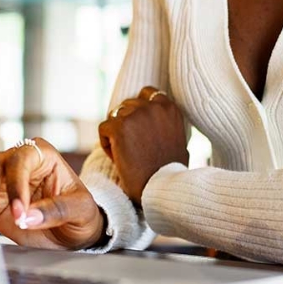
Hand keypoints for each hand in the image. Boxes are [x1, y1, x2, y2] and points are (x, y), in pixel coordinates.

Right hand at [0, 137, 103, 249]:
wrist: (73, 229)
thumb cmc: (80, 211)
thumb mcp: (80, 209)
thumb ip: (57, 210)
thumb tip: (29, 216)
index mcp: (41, 154)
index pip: (21, 162)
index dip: (16, 185)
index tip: (19, 212)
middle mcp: (18, 162)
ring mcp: (3, 180)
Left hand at [98, 86, 188, 203]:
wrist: (161, 190)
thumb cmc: (170, 173)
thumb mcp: (179, 142)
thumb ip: (167, 126)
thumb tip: (160, 121)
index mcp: (170, 108)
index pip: (147, 93)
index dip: (139, 110)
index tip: (140, 129)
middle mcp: (153, 106)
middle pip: (128, 104)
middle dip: (126, 123)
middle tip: (133, 148)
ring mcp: (136, 114)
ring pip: (115, 116)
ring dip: (116, 133)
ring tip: (127, 155)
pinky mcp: (119, 126)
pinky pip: (103, 128)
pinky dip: (107, 144)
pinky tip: (118, 159)